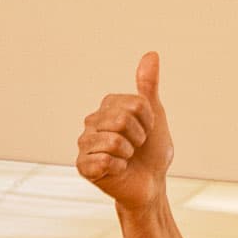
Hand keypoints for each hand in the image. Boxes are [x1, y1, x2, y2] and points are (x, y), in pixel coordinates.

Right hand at [77, 52, 173, 212]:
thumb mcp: (154, 115)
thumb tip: (152, 54)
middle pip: (122, 120)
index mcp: (107, 106)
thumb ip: (148, 86)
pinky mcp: (83, 166)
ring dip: (129, 154)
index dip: (148, 121)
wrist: (150, 184)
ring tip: (126, 158)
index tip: (146, 131)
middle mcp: (92, 121)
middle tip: (136, 148)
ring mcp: (85, 143)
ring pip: (114, 141)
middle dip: (138, 138)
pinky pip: (104, 161)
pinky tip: (117, 171)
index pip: (134, 104)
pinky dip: (119, 169)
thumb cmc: (152, 151)